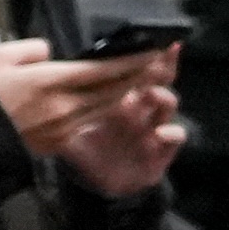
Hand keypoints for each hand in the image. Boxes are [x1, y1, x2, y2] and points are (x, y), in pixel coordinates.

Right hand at [0, 39, 152, 157]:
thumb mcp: (0, 58)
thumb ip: (31, 48)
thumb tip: (50, 52)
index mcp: (51, 82)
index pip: (104, 69)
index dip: (132, 60)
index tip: (153, 51)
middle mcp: (63, 106)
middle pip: (113, 90)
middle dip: (138, 76)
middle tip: (156, 63)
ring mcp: (63, 128)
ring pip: (105, 107)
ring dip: (124, 92)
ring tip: (139, 78)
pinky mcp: (58, 144)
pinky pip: (89, 123)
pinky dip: (102, 109)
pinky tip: (108, 100)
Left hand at [49, 50, 186, 196]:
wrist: (98, 188)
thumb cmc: (87, 152)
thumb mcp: (72, 127)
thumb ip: (66, 110)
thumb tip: (52, 89)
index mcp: (123, 98)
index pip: (137, 71)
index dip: (145, 55)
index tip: (150, 41)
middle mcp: (143, 109)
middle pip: (160, 81)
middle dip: (161, 68)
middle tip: (156, 61)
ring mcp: (154, 127)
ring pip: (169, 105)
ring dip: (163, 97)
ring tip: (151, 95)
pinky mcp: (162, 151)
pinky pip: (176, 137)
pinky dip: (171, 133)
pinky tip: (159, 133)